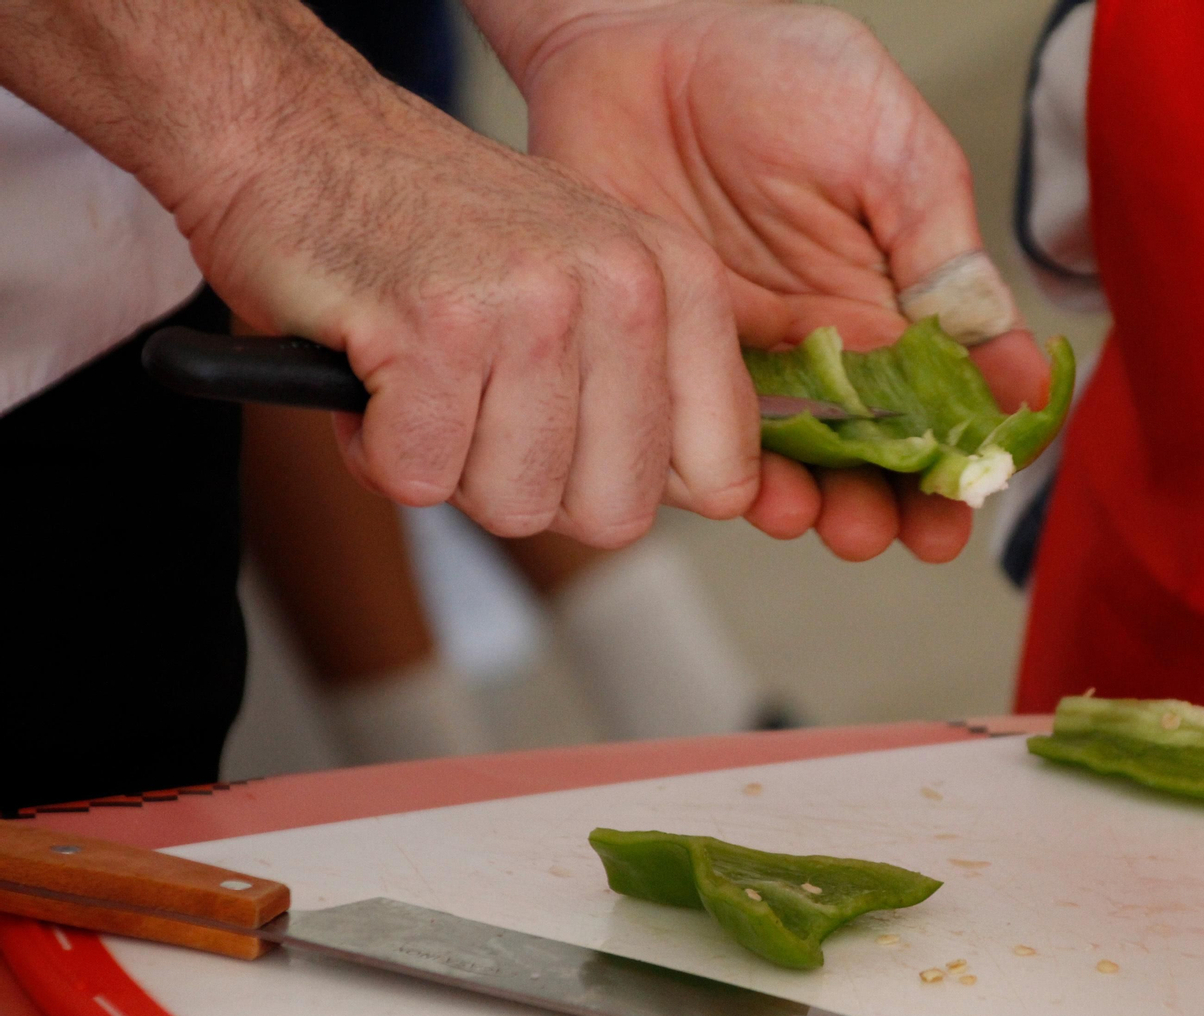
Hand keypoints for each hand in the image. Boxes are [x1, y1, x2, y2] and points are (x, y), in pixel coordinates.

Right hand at [177, 30, 758, 545]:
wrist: (301, 135)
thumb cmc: (443, 235)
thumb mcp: (589, 288)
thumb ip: (658, 390)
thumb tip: (721, 501)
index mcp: (680, 281)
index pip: (722, 475)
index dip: (630, 487)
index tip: (574, 445)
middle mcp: (624, 286)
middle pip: (612, 514)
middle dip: (532, 489)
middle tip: (479, 409)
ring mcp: (532, 303)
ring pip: (515, 502)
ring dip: (447, 464)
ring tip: (422, 377)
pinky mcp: (434, 325)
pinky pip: (418, 475)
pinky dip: (376, 449)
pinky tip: (373, 372)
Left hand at [491, 0, 1050, 561]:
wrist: (634, 38)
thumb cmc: (774, 71)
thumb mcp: (891, 149)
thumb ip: (944, 255)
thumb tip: (1021, 369)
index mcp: (894, 298)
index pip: (946, 401)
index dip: (963, 460)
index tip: (966, 501)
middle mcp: (829, 342)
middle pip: (876, 453)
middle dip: (896, 506)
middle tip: (904, 534)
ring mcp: (750, 356)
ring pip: (799, 462)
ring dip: (827, 507)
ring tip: (838, 523)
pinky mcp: (674, 357)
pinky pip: (703, 437)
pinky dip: (730, 478)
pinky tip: (756, 493)